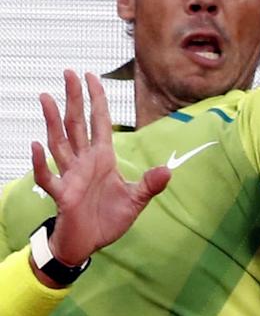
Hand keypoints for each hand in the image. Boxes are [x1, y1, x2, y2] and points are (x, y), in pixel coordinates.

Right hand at [31, 70, 170, 265]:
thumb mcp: (136, 200)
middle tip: (68, 72)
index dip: (96, 99)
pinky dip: (40, 163)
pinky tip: (35, 146)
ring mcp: (71, 176)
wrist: (90, 243)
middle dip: (74, 99)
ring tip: (46, 97)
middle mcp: (84, 162)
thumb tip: (168, 170)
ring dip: (52, 121)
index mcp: (103, 158)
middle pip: (77, 124)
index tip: (91, 76)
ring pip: (59, 143)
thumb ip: (150, 184)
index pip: (100, 122)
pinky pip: (48, 177)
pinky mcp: (63, 195)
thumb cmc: (109, 219)